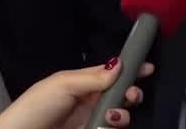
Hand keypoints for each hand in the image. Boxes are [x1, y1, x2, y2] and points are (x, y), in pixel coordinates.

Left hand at [0, 60, 153, 128]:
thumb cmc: (37, 106)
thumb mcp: (64, 84)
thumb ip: (94, 77)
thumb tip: (120, 63)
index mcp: (82, 82)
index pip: (111, 73)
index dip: (130, 69)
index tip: (148, 68)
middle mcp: (89, 101)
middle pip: (120, 95)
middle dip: (131, 93)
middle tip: (131, 95)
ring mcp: (90, 121)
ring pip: (119, 116)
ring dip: (122, 114)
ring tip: (112, 116)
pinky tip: (105, 127)